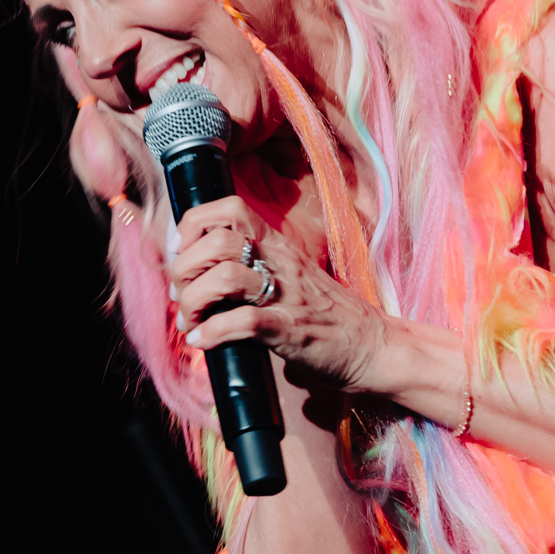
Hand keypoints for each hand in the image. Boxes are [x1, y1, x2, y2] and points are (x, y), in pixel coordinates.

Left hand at [167, 196, 394, 389]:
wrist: (373, 345)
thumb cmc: (327, 315)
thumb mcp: (290, 277)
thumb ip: (254, 269)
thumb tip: (202, 276)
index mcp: (278, 245)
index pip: (228, 208)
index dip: (192, 226)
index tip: (182, 254)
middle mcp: (280, 262)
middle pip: (216, 241)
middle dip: (184, 269)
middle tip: (182, 295)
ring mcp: (286, 295)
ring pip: (224, 277)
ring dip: (194, 301)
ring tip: (190, 321)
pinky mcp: (289, 329)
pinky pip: (242, 322)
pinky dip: (212, 332)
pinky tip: (203, 341)